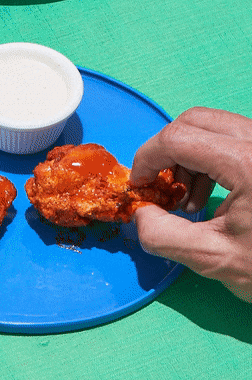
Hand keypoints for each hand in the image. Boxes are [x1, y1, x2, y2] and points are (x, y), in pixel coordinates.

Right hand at [130, 106, 251, 302]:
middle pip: (194, 121)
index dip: (147, 159)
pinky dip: (210, 159)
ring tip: (187, 198)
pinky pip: (232, 139)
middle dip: (167, 151)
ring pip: (213, 127)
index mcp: (248, 163)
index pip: (178, 139)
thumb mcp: (213, 258)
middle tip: (159, 184)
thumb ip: (162, 234)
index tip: (139, 185)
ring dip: (188, 155)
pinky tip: (211, 195)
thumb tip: (139, 214)